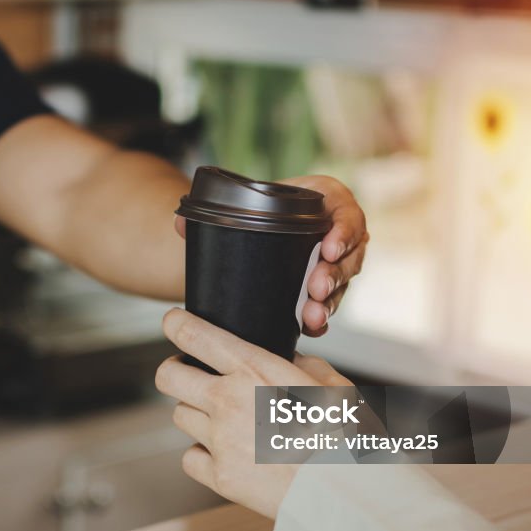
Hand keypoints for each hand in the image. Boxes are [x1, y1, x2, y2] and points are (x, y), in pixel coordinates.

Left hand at [155, 308, 352, 518]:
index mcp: (254, 370)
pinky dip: (203, 455)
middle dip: (174, 371)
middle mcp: (228, 400)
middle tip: (188, 375)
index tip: (173, 322)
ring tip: (223, 421)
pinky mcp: (220, 476)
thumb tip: (286, 358)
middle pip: (167, 376)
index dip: (176, 324)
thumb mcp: (332, 385)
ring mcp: (220, 440)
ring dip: (196, 414)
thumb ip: (302, 364)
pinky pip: (190, 458)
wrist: (345, 490)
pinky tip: (225, 454)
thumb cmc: (346, 436)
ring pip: (180, 416)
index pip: (193, 335)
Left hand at [174, 174, 367, 336]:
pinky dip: (320, 320)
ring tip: (311, 315)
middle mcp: (335, 234)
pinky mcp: (321, 291)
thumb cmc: (250, 213)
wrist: (246, 238)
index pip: (347, 213)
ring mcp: (332, 265)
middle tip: (315, 289)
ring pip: (341, 285)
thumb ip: (210, 213)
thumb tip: (181, 224)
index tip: (329, 247)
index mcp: (325, 201)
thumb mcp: (238, 206)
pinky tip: (309, 329)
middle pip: (349, 255)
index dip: (345, 231)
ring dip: (329, 302)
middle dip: (334, 274)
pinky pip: (327, 307)